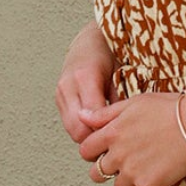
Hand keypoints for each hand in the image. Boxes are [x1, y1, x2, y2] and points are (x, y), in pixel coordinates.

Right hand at [56, 24, 114, 142]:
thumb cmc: (112, 53)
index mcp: (85, 77)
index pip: (92, 119)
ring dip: (89, 137)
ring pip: (71, 130)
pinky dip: (83, 130)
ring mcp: (61, 93)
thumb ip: (121, 100)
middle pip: (77, 129)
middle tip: (116, 145)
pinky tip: (99, 128)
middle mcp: (68, 86)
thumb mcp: (123, 74)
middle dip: (96, 140)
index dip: (106, 133)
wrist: (92, 41)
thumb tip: (126, 127)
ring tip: (108, 137)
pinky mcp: (59, 99)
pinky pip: (69, 124)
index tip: (122, 139)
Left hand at [79, 91, 185, 185]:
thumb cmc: (170, 108)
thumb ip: (105, 113)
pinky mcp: (150, 185)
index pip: (86, 151)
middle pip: (97, 173)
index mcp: (112, 133)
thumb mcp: (134, 102)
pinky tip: (160, 171)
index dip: (94, 152)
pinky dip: (149, 185)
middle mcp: (118, 155)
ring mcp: (133, 172)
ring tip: (145, 166)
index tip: (105, 151)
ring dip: (127, 180)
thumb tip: (82, 116)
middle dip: (106, 169)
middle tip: (123, 162)